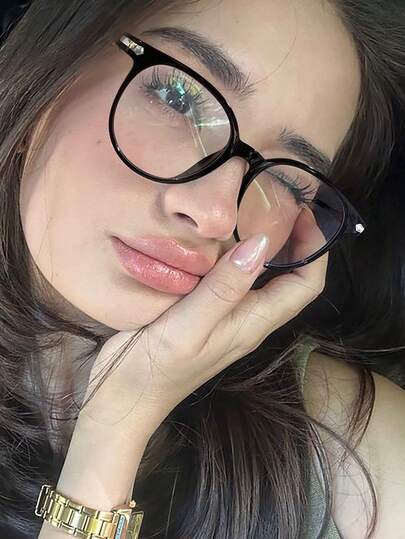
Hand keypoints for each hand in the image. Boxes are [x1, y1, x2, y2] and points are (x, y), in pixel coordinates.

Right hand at [82, 224, 327, 428]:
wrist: (125, 398)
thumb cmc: (153, 365)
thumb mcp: (189, 325)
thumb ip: (224, 287)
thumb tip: (262, 244)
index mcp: (253, 323)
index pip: (305, 285)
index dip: (314, 248)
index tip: (304, 211)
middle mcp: (248, 320)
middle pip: (291, 281)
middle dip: (298, 242)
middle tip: (283, 202)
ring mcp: (228, 319)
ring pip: (266, 280)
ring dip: (272, 247)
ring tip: (257, 210)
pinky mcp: (208, 315)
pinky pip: (237, 281)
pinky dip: (240, 255)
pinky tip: (221, 237)